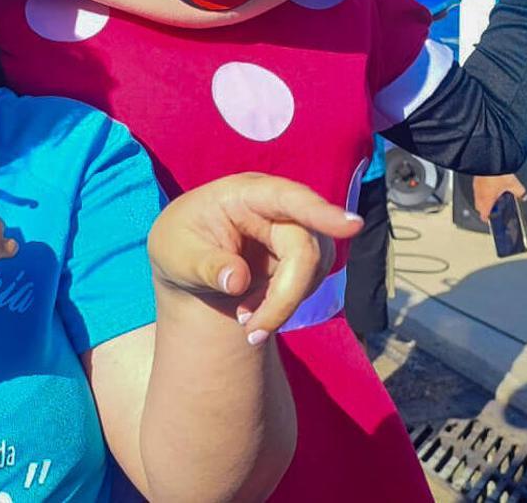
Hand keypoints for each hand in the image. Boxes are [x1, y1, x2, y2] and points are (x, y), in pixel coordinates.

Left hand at [147, 173, 362, 340]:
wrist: (186, 264)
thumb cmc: (178, 247)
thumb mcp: (174, 256)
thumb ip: (204, 266)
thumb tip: (238, 280)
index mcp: (243, 194)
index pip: (287, 198)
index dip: (320, 212)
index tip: (352, 225)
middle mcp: (276, 207)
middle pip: (305, 249)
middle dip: (284, 297)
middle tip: (251, 332)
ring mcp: (293, 229)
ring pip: (314, 269)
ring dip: (283, 305)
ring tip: (244, 320)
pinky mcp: (302, 254)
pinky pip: (310, 283)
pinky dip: (284, 305)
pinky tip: (256, 311)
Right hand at [472, 173, 526, 221]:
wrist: (488, 159)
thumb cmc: (496, 173)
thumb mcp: (513, 184)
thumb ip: (519, 192)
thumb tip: (524, 196)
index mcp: (487, 200)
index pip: (484, 214)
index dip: (487, 218)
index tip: (489, 219)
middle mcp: (480, 195)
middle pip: (479, 206)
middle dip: (485, 208)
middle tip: (493, 208)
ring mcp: (476, 187)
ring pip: (478, 197)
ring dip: (484, 198)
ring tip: (493, 195)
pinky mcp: (476, 179)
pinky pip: (477, 188)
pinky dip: (483, 190)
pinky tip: (490, 185)